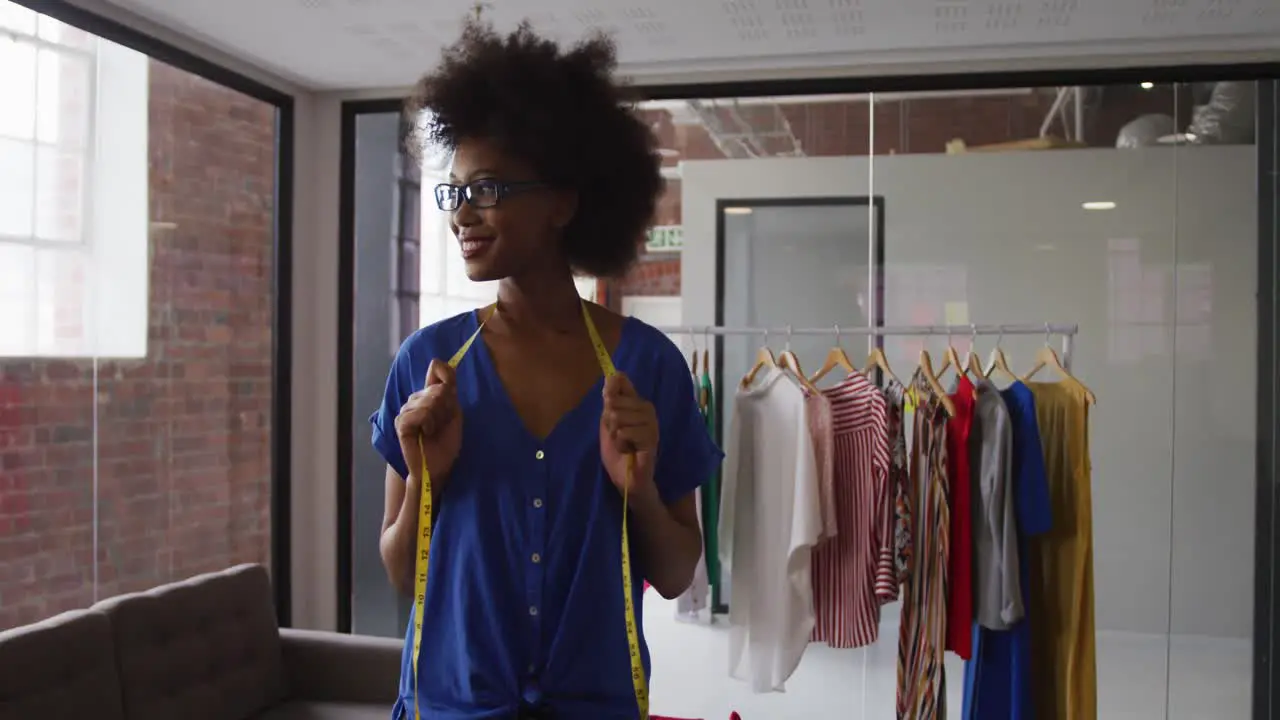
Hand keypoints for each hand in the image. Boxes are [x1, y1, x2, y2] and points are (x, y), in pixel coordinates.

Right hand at [395, 359, 461, 485]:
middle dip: (447, 409)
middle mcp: (415, 399)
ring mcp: (406, 410)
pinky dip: (429, 424)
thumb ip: (448, 388)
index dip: (447, 377)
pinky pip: (419, 414)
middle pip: (438, 389)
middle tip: (442, 425)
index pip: (437, 369)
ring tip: (434, 431)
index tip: (452, 394)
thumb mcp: (454, 411)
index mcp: (429, 394)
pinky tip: (427, 434)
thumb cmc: (446, 442)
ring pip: (429, 402)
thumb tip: (437, 362)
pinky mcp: (401, 423)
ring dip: (439, 419)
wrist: (439, 466)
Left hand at [600, 373, 658, 497]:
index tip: (607, 401)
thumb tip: (611, 375)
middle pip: (615, 401)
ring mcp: (652, 423)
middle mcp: (647, 409)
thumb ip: (610, 400)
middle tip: (618, 435)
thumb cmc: (618, 452)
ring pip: (619, 416)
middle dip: (609, 421)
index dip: (611, 390)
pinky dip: (621, 443)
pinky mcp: (652, 438)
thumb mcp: (608, 423)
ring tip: (623, 444)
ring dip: (615, 435)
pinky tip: (629, 451)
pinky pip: (626, 432)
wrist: (627, 478)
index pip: (622, 381)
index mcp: (636, 403)